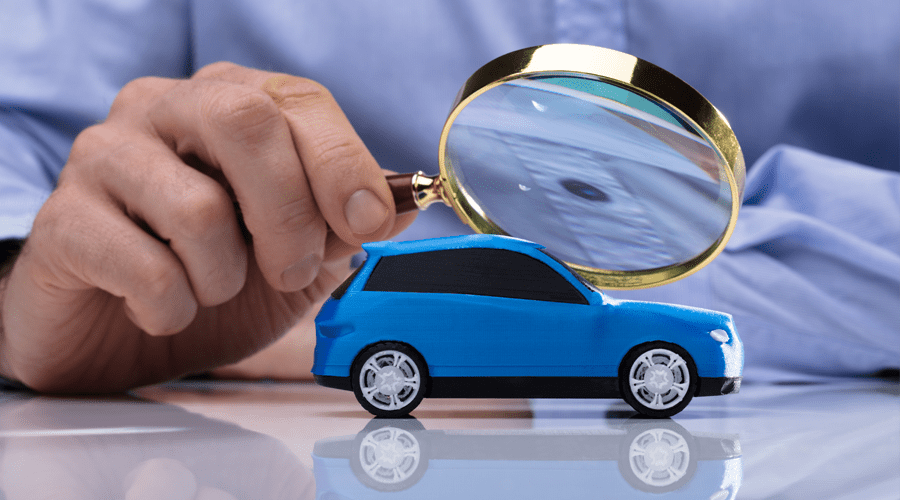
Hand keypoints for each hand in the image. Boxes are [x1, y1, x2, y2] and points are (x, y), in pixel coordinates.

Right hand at [0, 62, 414, 391]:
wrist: (118, 337)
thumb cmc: (209, 281)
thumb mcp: (297, 255)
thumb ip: (345, 225)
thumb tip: (406, 203)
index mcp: (226, 104)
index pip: (298, 100)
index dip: (344, 163)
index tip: (371, 222)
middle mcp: (161, 111)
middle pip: (244, 121)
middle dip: (290, 214)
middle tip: (290, 269)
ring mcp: (104, 158)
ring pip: (199, 207)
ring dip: (227, 277)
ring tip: (211, 290)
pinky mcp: (62, 222)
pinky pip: (146, 269)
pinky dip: (175, 309)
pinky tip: (162, 309)